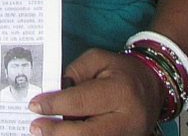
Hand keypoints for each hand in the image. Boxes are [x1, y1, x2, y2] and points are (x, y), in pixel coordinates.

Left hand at [27, 48, 163, 135]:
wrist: (153, 86)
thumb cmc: (121, 71)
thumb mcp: (98, 59)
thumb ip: (75, 72)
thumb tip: (54, 92)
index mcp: (120, 91)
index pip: (81, 101)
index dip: (55, 104)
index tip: (34, 105)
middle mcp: (127, 119)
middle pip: (86, 133)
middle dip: (56, 132)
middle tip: (35, 126)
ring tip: (45, 132)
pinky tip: (62, 134)